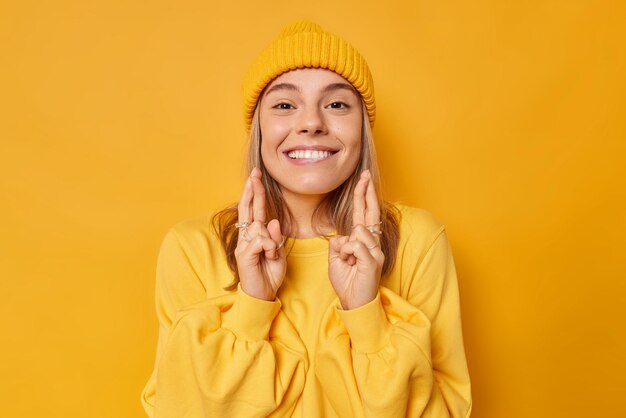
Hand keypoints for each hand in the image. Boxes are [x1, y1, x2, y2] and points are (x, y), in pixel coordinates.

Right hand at [234, 167, 285, 300]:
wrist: (262, 295)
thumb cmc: (270, 274)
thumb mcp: (279, 254)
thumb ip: (276, 238)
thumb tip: (273, 221)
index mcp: (257, 235)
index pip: (255, 210)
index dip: (256, 193)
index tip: (255, 177)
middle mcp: (247, 237)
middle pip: (248, 209)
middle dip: (252, 190)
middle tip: (254, 173)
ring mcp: (243, 245)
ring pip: (261, 228)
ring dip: (272, 242)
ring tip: (271, 256)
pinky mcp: (243, 254)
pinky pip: (261, 240)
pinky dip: (270, 248)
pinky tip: (268, 257)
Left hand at [328, 170, 383, 309]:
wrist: (354, 302)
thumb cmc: (347, 281)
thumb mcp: (336, 259)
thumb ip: (338, 244)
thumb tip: (342, 237)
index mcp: (363, 241)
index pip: (363, 214)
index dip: (363, 197)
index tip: (363, 180)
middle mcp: (372, 244)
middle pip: (370, 213)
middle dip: (366, 193)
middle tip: (365, 175)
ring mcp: (375, 252)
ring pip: (357, 232)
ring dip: (345, 247)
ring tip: (347, 262)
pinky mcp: (374, 260)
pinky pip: (356, 245)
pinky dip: (348, 253)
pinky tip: (351, 264)